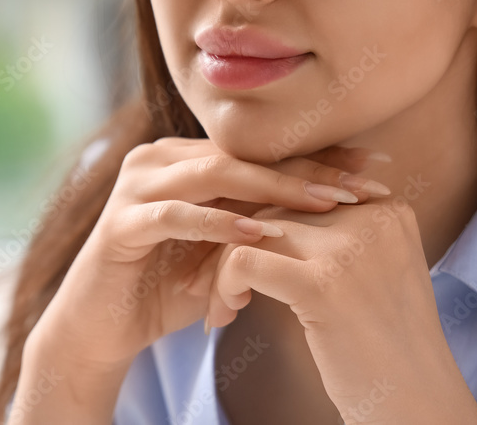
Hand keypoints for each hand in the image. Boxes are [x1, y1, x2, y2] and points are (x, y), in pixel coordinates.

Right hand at [29, 137, 391, 371]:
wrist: (102, 326)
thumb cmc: (168, 286)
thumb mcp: (224, 249)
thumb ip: (262, 222)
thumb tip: (338, 206)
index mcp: (184, 159)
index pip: (259, 151)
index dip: (316, 159)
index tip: (374, 170)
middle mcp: (158, 160)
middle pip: (244, 155)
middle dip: (306, 171)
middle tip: (360, 186)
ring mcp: (136, 187)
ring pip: (214, 174)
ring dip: (273, 190)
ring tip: (325, 205)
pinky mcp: (121, 222)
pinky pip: (175, 215)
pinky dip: (218, 223)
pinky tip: (257, 233)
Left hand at [206, 198, 476, 422]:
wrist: (419, 410)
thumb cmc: (382, 351)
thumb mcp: (366, 276)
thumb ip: (328, 237)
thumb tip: (256, 215)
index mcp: (385, 209)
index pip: (295, 194)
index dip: (256, 227)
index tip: (234, 263)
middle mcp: (372, 217)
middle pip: (270, 211)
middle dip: (229, 246)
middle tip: (207, 286)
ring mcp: (348, 249)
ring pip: (249, 233)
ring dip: (220, 271)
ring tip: (219, 308)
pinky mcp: (322, 284)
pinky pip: (243, 261)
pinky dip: (223, 285)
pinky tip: (226, 315)